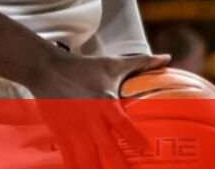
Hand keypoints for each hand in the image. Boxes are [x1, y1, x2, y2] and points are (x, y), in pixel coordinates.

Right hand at [26, 53, 169, 168]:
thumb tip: (167, 57)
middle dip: (119, 166)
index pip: (123, 124)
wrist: (48, 70)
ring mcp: (75, 130)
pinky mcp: (61, 136)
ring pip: (88, 160)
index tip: (148, 150)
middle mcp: (91, 120)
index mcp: (105, 103)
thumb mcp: (113, 64)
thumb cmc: (84, 67)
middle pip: (108, 150)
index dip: (135, 138)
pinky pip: (70, 160)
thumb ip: (141, 62)